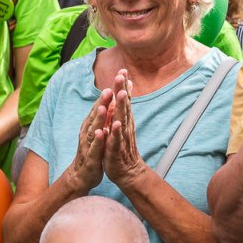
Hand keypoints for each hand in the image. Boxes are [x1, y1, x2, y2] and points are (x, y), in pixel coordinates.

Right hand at [66, 86, 112, 193]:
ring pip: (93, 129)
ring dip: (99, 119)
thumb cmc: (93, 149)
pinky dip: (98, 140)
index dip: (106, 95)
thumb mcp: (100, 130)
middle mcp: (88, 131)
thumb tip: (111, 98)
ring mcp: (88, 144)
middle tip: (108, 90)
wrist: (82, 174)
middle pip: (96, 115)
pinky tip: (102, 133)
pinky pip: (95, 147)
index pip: (100, 107)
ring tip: (103, 108)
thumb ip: (104, 115)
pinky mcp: (91, 157)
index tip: (114, 84)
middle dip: (102, 102)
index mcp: (92, 124)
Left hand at [102, 70, 146, 188]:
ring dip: (121, 107)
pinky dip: (116, 132)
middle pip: (124, 106)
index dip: (123, 86)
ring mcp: (121, 138)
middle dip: (122, 90)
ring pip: (122, 120)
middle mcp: (124, 127)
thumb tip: (126, 91)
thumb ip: (124, 109)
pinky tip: (115, 124)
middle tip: (121, 75)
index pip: (124, 101)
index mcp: (124, 121)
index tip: (123, 70)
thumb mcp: (122, 125)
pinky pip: (116, 140)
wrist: (127, 172)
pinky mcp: (116, 150)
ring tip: (121, 94)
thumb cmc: (122, 147)